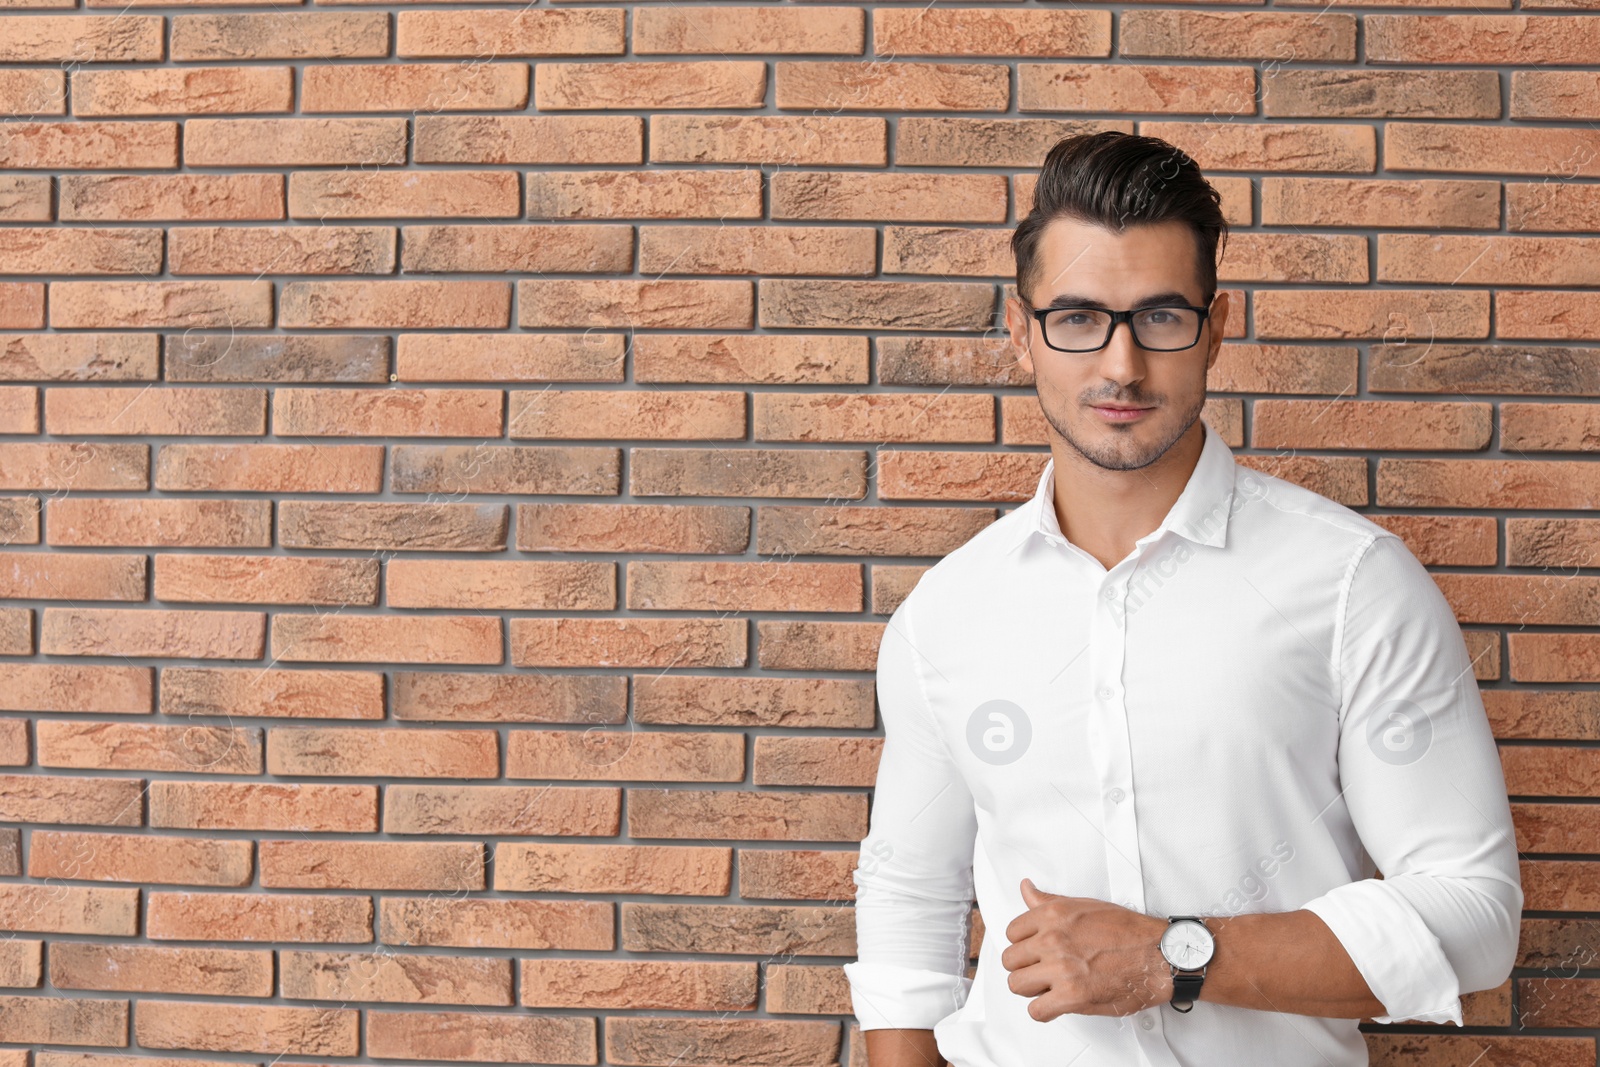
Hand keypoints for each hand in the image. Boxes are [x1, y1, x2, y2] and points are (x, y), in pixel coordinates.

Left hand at [1001, 877, 1173, 1020]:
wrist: (1158, 955)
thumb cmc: (1128, 931)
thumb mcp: (1084, 905)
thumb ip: (1048, 901)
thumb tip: (1026, 888)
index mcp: (1053, 915)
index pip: (1012, 933)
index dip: (1023, 945)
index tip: (1034, 951)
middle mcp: (1053, 940)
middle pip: (1011, 960)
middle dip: (1025, 967)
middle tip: (1042, 971)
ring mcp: (1061, 969)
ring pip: (1018, 985)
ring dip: (1032, 990)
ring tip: (1050, 987)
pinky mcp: (1072, 996)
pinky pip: (1037, 1010)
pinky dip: (1045, 1011)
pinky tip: (1057, 1004)